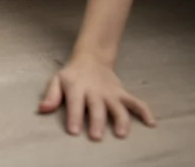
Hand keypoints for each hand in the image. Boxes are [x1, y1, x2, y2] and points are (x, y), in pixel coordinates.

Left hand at [38, 53, 155, 139]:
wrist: (91, 58)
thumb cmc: (71, 75)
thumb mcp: (56, 80)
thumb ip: (51, 96)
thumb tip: (42, 110)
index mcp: (76, 87)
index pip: (74, 103)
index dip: (74, 116)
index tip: (74, 131)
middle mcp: (94, 91)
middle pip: (96, 107)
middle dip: (97, 122)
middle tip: (96, 136)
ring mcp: (110, 92)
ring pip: (118, 106)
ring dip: (121, 119)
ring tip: (122, 133)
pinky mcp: (122, 93)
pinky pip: (135, 101)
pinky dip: (145, 111)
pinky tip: (152, 123)